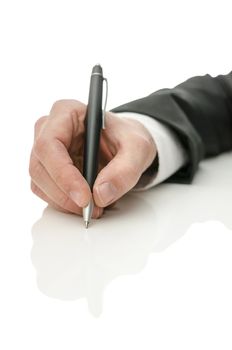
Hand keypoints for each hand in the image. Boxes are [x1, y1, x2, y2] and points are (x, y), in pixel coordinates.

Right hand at [29, 100, 156, 217]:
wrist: (125, 145)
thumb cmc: (127, 139)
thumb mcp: (138, 149)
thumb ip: (125, 170)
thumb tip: (101, 194)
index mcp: (67, 112)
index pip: (50, 144)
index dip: (63, 174)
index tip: (83, 197)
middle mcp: (49, 129)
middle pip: (40, 167)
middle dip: (64, 194)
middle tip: (91, 208)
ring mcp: (45, 151)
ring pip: (39, 183)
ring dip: (64, 202)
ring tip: (94, 207)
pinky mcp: (48, 169)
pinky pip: (46, 191)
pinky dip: (64, 203)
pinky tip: (84, 203)